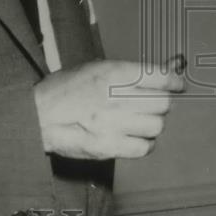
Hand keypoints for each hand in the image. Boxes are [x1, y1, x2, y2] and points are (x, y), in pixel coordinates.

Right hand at [33, 58, 184, 159]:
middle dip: (160, 104)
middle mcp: (117, 97)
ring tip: (138, 121)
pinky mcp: (108, 147)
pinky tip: (134, 137)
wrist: (38, 114)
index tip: (178, 85)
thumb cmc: (68, 88)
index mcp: (115, 73)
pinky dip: (143, 144)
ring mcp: (113, 124)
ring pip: (156, 126)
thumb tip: (170, 68)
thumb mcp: (98, 67)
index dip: (174, 82)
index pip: (161, 77)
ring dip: (152, 124)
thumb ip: (132, 70)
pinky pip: (143, 147)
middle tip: (149, 105)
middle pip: (162, 103)